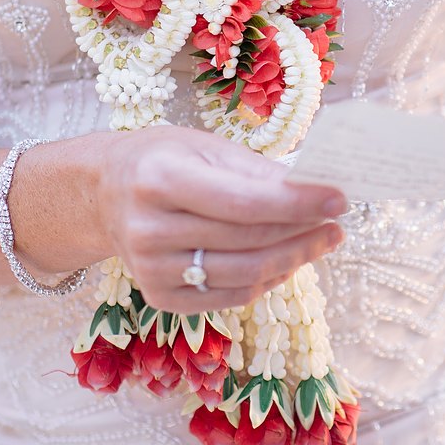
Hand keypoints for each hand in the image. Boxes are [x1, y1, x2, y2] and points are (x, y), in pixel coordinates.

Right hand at [96, 126, 346, 312]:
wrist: (106, 194)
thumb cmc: (162, 161)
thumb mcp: (204, 147)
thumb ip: (257, 172)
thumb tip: (315, 190)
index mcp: (159, 179)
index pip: (244, 202)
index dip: (298, 204)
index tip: (338, 200)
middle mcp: (149, 230)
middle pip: (248, 241)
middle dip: (303, 232)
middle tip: (336, 222)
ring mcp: (151, 270)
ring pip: (244, 275)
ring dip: (293, 259)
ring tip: (321, 240)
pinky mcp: (159, 297)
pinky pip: (230, 295)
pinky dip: (266, 280)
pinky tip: (288, 261)